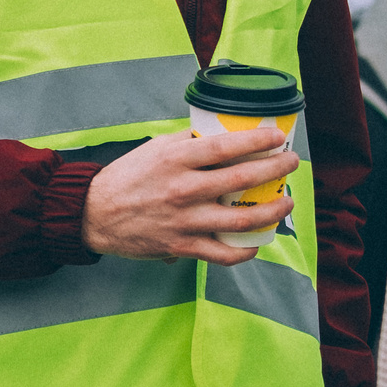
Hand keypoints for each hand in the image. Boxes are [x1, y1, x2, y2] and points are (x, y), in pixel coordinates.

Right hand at [80, 128, 298, 264]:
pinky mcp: (182, 246)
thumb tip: (223, 133)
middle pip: (241, 180)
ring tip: (287, 202)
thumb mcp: (156, 148)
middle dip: (275, 170)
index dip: (257, 142)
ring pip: (240, 219)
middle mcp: (183, 189)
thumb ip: (189, 142)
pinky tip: (258, 241)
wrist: (95, 214)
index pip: (225, 147)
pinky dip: (246, 250)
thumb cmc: (129, 177)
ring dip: (272, 211)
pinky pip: (223, 253)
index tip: (278, 138)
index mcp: (176, 159)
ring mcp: (184, 220)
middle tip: (291, 163)